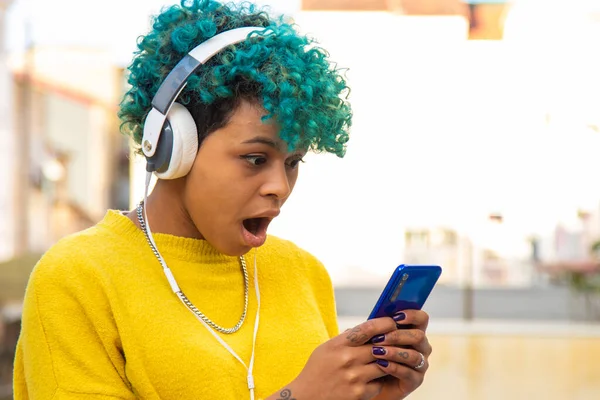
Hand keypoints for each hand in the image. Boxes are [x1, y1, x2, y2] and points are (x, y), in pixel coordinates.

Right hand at [267, 317, 398, 399]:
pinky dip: (378, 382)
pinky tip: (372, 381)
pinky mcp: (359, 394)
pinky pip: (378, 384)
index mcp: (338, 344)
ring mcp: (354, 377)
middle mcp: (347, 359)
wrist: (305, 398)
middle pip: (381, 346)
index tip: (392, 322)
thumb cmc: (316, 371)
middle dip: (392, 344)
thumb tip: (367, 328)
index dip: (384, 323)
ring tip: (388, 361)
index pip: (368, 328)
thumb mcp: (326, 349)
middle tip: (399, 341)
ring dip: (387, 364)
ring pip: (384, 365)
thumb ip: (345, 338)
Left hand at [369, 310, 431, 399]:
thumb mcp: (372, 337)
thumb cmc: (371, 353)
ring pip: (414, 356)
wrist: (368, 380)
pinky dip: (394, 367)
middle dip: (398, 336)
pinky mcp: (415, 380)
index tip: (396, 317)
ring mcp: (420, 364)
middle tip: (378, 338)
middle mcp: (421, 347)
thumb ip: (377, 327)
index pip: (421, 318)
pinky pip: (408, 373)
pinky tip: (380, 364)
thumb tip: (377, 318)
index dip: (412, 315)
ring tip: (376, 352)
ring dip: (394, 352)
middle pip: (419, 336)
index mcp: (413, 331)